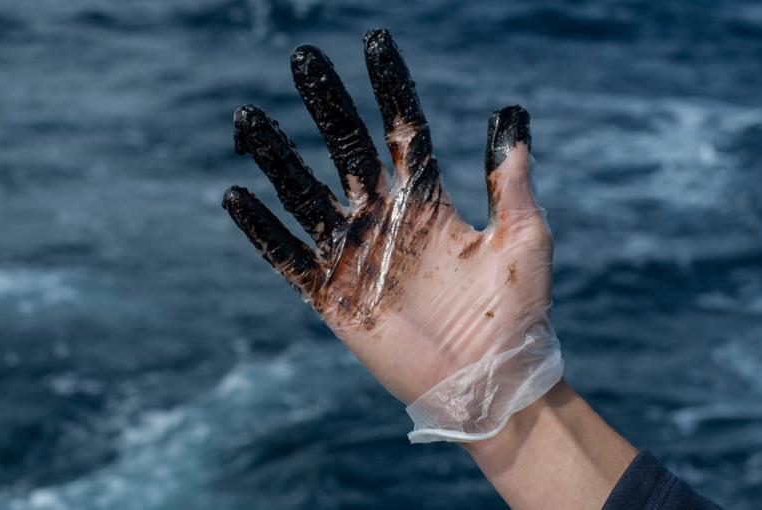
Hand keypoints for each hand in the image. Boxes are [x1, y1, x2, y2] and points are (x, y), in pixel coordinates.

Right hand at [222, 29, 553, 406]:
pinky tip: (237, 195)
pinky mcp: (331, 296)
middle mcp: (386, 219)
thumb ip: (512, 178)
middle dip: (324, 105)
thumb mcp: (524, 237)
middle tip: (304, 60)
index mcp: (430, 200)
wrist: (493, 384)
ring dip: (277, 157)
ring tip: (248, 119)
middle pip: (346, 149)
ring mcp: (355, 256)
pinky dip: (261, 230)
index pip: (403, 129)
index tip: (374, 41)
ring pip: (306, 194)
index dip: (389, 87)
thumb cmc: (518, 315)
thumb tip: (510, 111)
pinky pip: (287, 256)